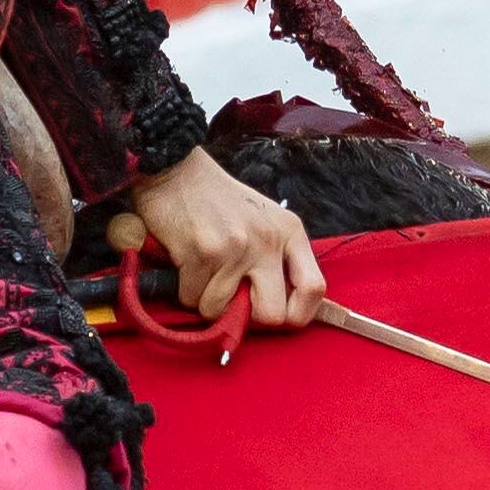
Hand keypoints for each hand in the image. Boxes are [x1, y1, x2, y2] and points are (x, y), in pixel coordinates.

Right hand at [126, 147, 326, 328]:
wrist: (175, 170)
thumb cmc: (217, 200)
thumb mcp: (262, 219)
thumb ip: (275, 258)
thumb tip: (274, 310)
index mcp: (289, 232)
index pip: (314, 288)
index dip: (298, 315)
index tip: (279, 319)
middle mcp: (268, 241)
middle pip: (272, 314)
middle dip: (247, 319)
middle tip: (230, 301)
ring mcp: (236, 247)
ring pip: (220, 310)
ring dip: (205, 299)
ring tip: (200, 270)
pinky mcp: (203, 253)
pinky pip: (192, 297)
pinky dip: (184, 289)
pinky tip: (184, 263)